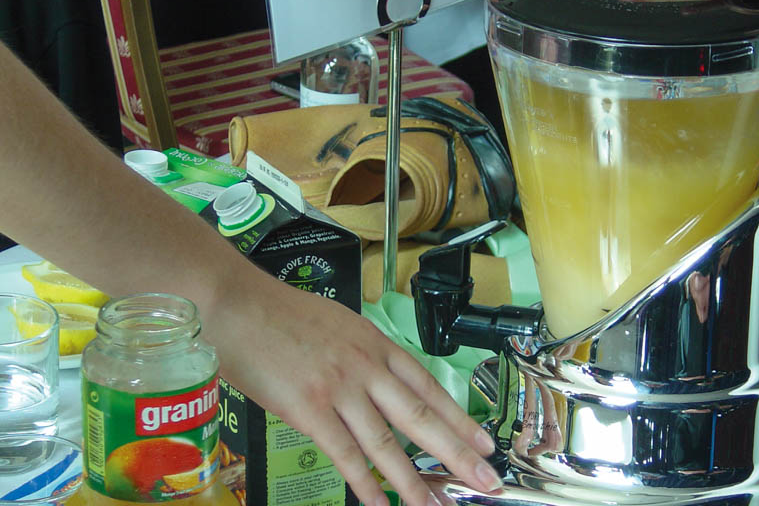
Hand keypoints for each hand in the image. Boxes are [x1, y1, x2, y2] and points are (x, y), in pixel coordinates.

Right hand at [211, 272, 501, 505]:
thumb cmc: (283, 315)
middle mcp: (367, 367)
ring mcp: (339, 388)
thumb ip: (364, 357)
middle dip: (458, 454)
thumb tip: (379, 386)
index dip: (461, 420)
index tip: (486, 444)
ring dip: (414, 482)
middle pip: (421, 417)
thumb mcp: (340, 326)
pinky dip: (365, 483)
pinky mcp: (308, 408)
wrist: (239, 305)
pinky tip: (381, 504)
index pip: (430, 389)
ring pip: (387, 443)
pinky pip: (344, 454)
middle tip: (487, 481)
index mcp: (377, 346)